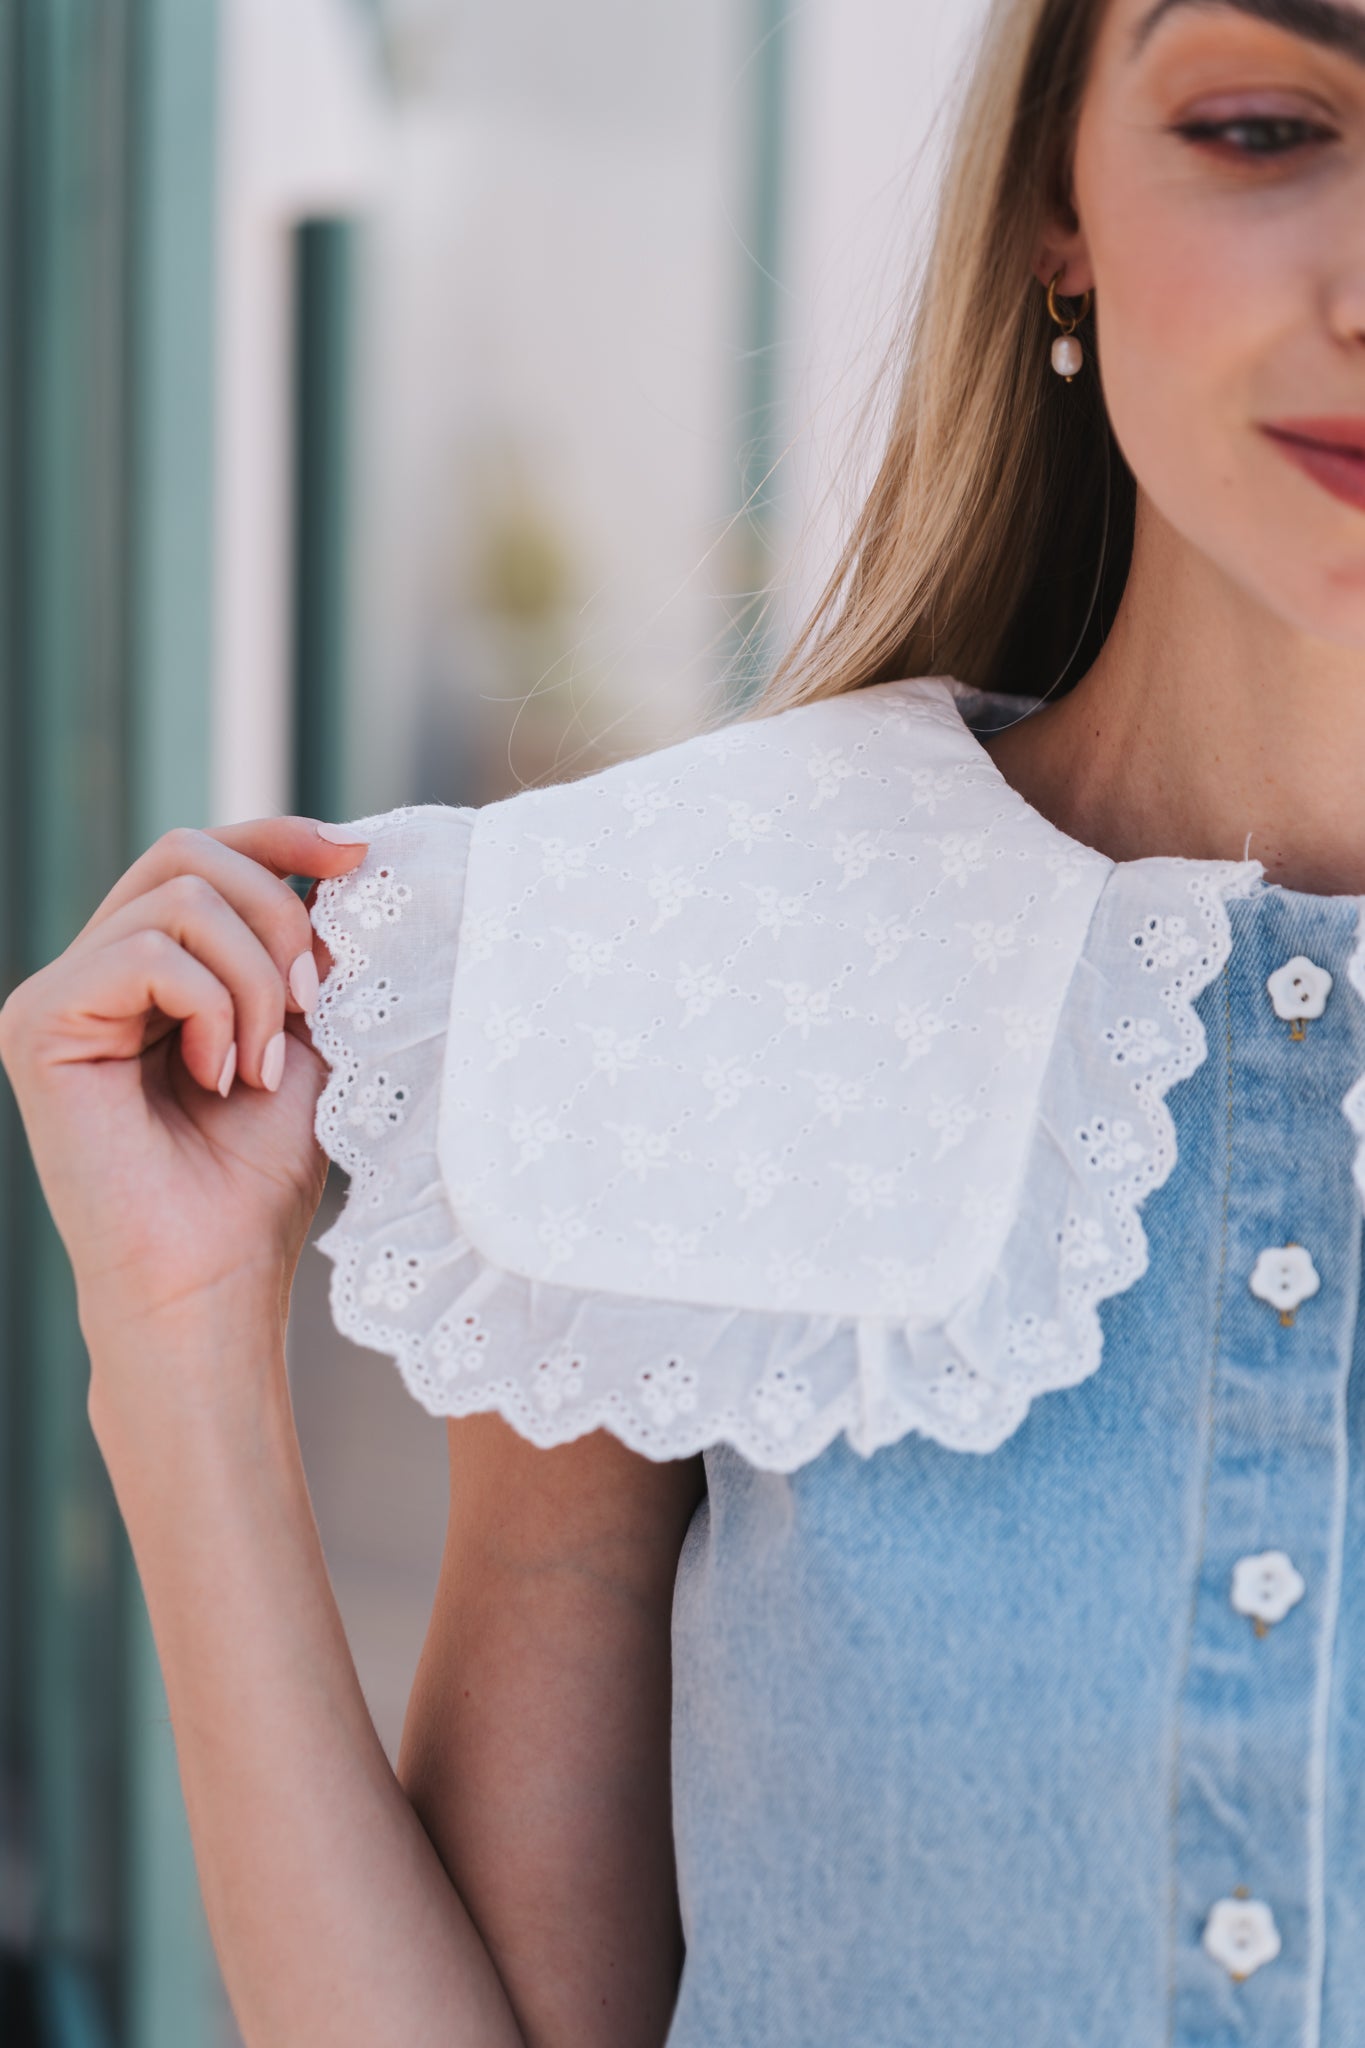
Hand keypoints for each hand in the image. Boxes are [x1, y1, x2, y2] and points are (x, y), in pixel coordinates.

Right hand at [0, 817, 368, 1408]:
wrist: (212, 1284)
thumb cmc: (255, 1184)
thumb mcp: (308, 1043)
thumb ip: (310, 957)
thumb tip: (346, 863)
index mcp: (154, 970)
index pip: (205, 854)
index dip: (282, 838)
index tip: (360, 858)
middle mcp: (94, 970)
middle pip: (188, 851)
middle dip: (279, 913)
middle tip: (314, 1004)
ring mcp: (59, 994)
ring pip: (176, 896)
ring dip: (254, 977)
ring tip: (264, 1065)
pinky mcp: (38, 1024)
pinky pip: (142, 953)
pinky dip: (209, 1007)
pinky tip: (220, 1078)